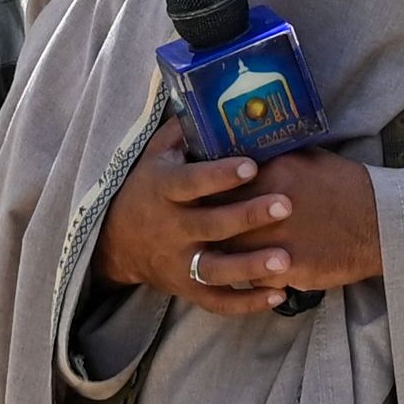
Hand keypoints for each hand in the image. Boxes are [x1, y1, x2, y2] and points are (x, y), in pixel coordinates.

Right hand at [94, 129, 275, 304]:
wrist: (118, 241)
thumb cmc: (148, 187)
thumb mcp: (157, 155)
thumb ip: (185, 132)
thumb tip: (216, 99)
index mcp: (164, 190)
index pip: (191, 182)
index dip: (219, 175)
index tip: (251, 165)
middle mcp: (171, 228)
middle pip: (210, 225)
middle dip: (248, 216)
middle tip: (286, 205)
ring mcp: (179, 262)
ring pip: (215, 269)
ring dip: (251, 267)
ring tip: (286, 260)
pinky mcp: (187, 288)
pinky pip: (217, 301)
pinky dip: (247, 303)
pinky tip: (281, 295)